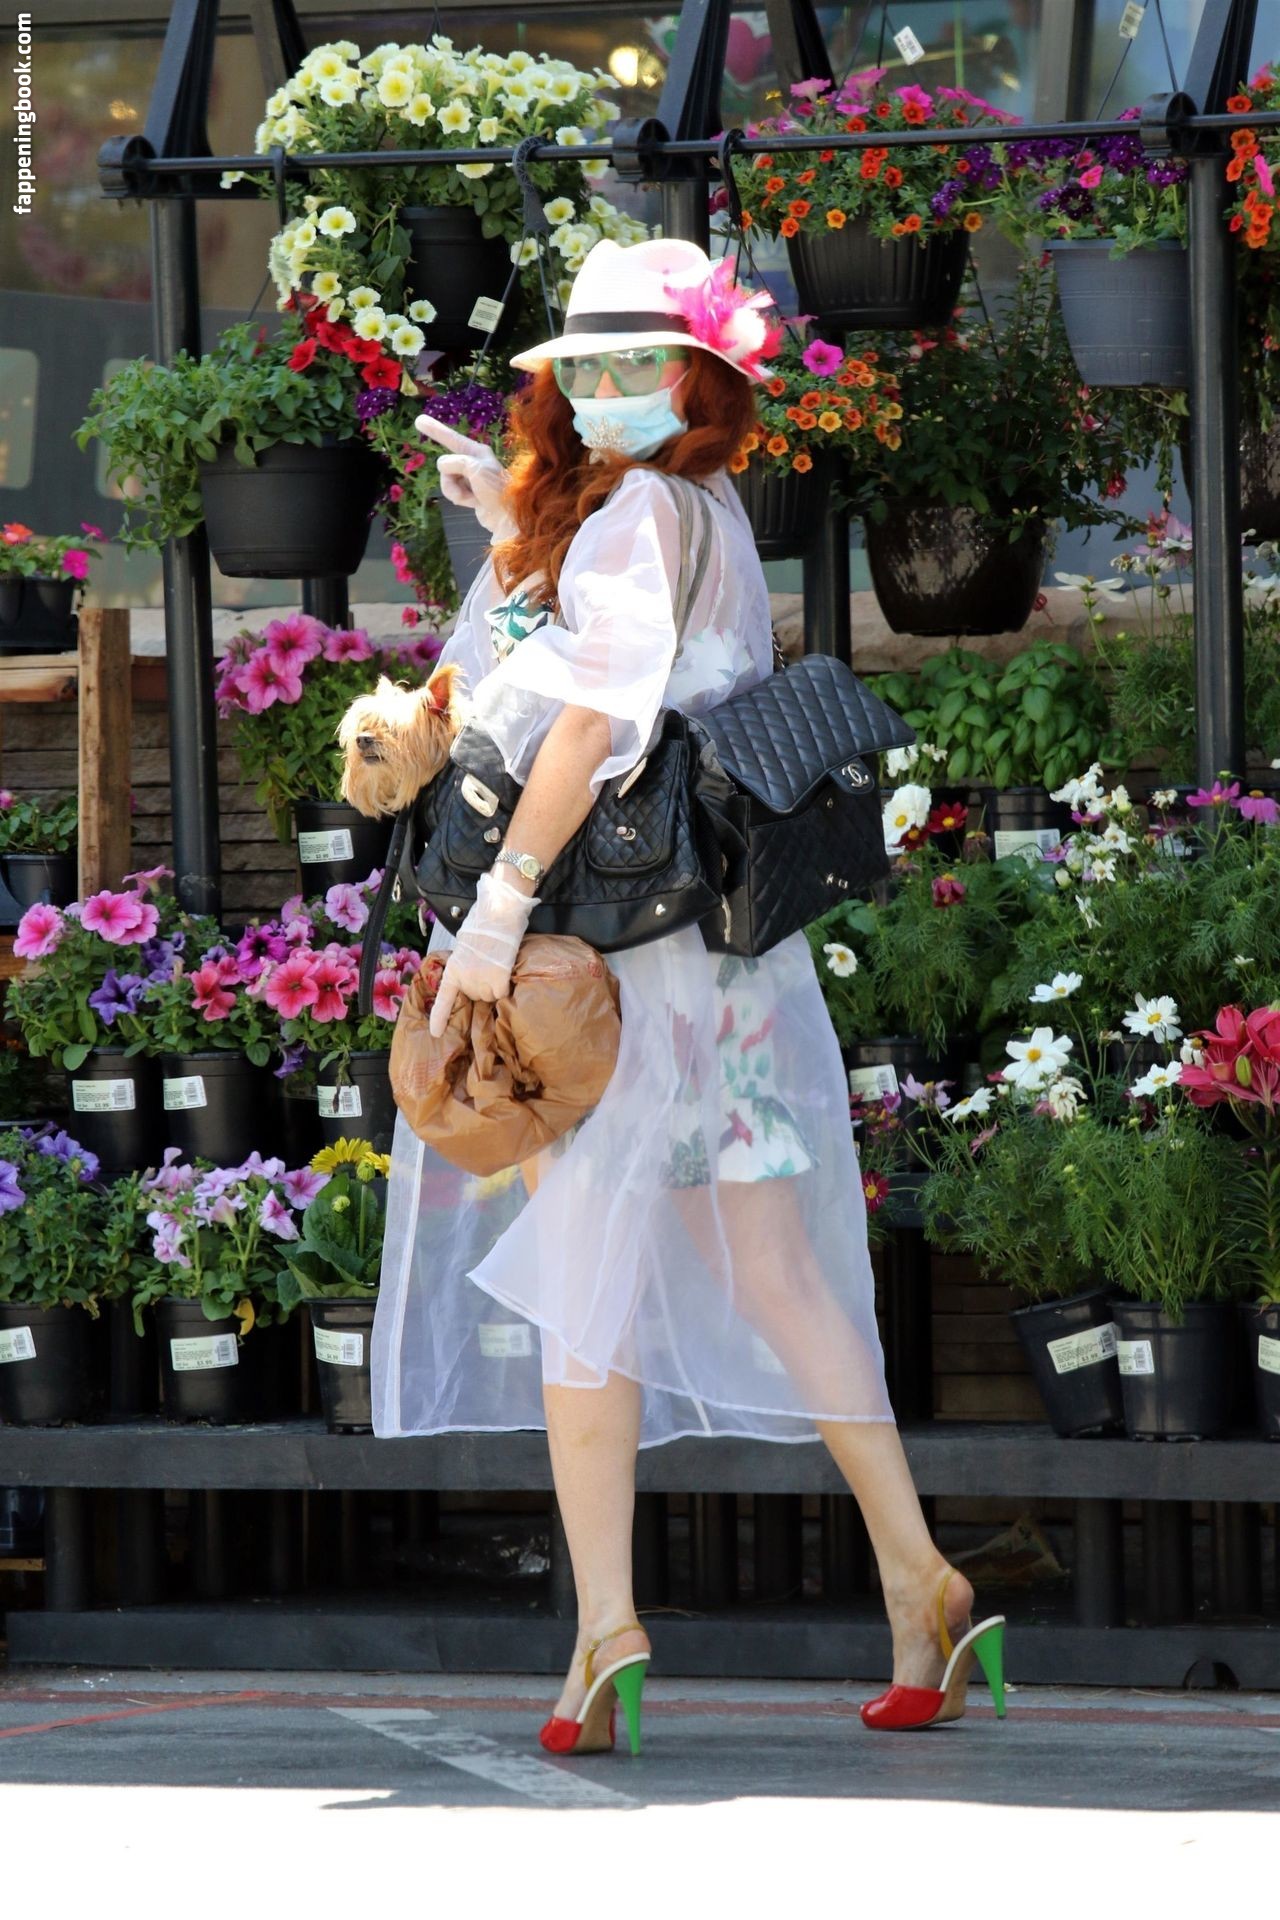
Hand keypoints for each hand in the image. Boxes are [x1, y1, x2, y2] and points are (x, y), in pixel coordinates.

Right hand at [415, 413, 511, 535]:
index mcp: (477, 451)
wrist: (507, 516)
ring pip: (446, 480)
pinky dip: (459, 498)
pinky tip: (473, 503)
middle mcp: (472, 461)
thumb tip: (443, 466)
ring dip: (455, 491)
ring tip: (472, 496)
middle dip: (451, 478)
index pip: (451, 438)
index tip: (418, 420)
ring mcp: (469, 477)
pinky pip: (452, 492)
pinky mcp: (468, 492)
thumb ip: (456, 462)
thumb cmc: (497, 490)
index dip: (435, 430)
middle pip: (445, 464)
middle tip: (470, 486)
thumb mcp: (476, 469)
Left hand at [428, 867, 538, 1037]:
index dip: (439, 1018)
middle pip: (476, 996)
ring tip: (497, 964)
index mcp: (453, 970)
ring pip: (491, 996)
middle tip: (488, 965)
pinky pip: (503, 993)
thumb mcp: (465, 947)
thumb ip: (465, 966)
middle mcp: (465, 979)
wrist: (498, 914)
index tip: (435, 1034)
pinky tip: (506, 970)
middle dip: (482, 986)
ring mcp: (481, 981)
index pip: (444, 999)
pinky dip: (506, 985)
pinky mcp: (499, 980)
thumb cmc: (483, 924)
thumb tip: (473, 976)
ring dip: (495, 985)